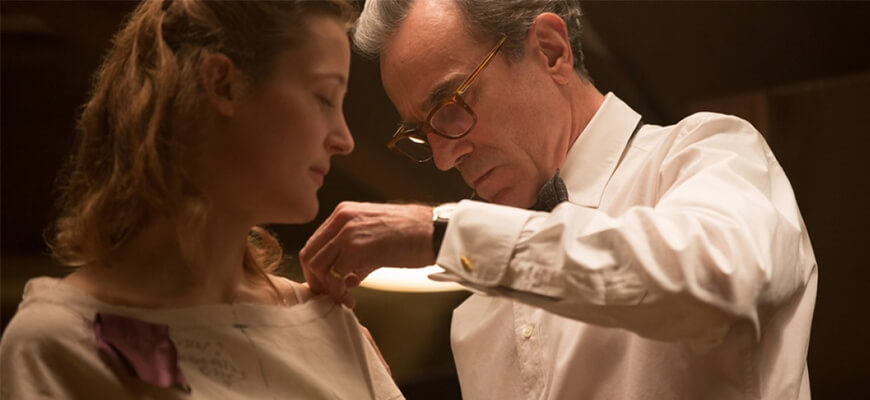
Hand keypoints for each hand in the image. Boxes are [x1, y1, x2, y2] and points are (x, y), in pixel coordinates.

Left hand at [299, 201, 435, 306]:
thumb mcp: (376, 237)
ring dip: (326, 288)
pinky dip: (338, 292)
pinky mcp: (358, 248)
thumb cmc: (413, 235)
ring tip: (343, 299)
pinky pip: (335, 276)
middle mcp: (341, 219)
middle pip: (309, 255)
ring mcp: (348, 232)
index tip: (327, 286)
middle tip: (330, 296)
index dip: (316, 269)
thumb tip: (347, 279)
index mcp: (343, 213)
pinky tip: (351, 299)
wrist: (435, 231)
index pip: (315, 243)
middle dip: (316, 281)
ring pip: (317, 266)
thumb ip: (356, 256)